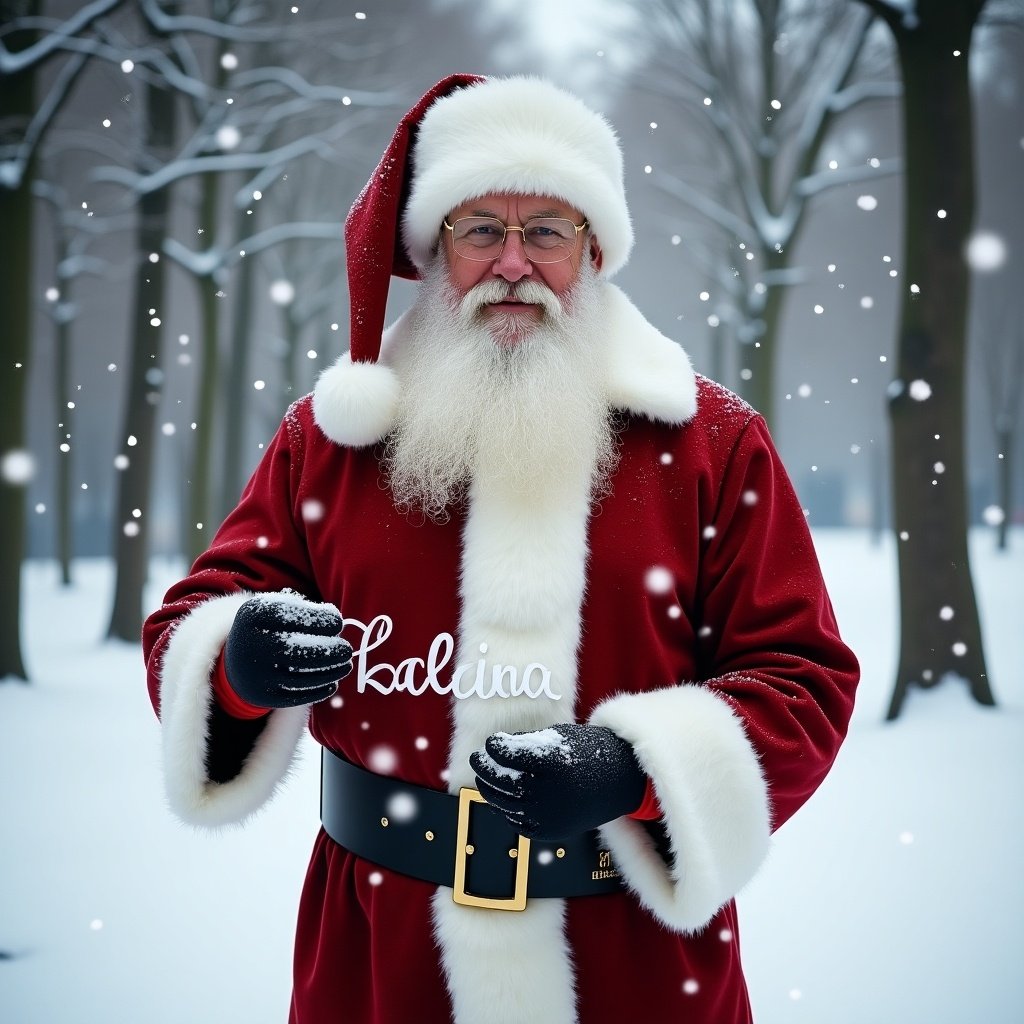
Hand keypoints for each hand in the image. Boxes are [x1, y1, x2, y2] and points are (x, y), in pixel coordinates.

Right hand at [223, 591, 352, 708]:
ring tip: (345, 665)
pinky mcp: (265, 696)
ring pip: (302, 676)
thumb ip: (303, 608)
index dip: (321, 620)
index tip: (338, 622)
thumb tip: (336, 620)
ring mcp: (257, 673)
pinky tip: (333, 682)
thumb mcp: (275, 608)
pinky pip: (298, 695)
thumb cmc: (269, 628)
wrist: (237, 662)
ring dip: (331, 671)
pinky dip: (320, 690)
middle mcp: (252, 645)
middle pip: (299, 650)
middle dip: (330, 650)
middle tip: (347, 649)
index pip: (292, 616)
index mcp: (254, 616)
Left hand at [469, 723, 646, 840]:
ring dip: (489, 790)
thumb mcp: (558, 738)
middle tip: (476, 758)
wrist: (619, 782)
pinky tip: (501, 798)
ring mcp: (550, 815)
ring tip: (483, 778)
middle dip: (485, 768)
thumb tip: (493, 751)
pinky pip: (518, 822)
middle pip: (503, 781)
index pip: (509, 755)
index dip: (495, 747)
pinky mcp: (551, 832)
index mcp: (552, 763)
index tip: (491, 741)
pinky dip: (505, 810)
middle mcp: (549, 792)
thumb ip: (526, 744)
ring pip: (505, 804)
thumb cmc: (585, 751)